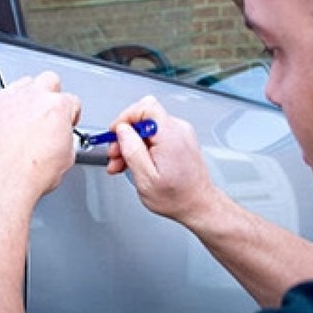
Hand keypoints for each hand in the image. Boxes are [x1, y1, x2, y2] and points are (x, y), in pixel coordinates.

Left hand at [0, 72, 80, 206]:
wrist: (6, 180)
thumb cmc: (33, 172)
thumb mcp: (67, 156)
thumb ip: (66, 137)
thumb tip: (61, 138)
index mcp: (58, 107)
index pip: (72, 101)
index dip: (71, 113)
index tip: (66, 122)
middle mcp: (35, 96)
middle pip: (49, 80)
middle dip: (51, 94)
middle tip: (48, 112)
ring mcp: (11, 98)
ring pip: (24, 84)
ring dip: (28, 97)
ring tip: (27, 117)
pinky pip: (3, 97)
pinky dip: (8, 106)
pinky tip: (9, 122)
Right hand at [107, 96, 215, 223]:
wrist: (198, 205)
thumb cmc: (176, 197)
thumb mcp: (145, 178)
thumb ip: (132, 150)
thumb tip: (122, 130)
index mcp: (170, 136)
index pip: (146, 107)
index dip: (126, 117)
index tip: (115, 133)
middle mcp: (178, 130)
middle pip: (144, 117)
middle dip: (125, 135)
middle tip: (115, 154)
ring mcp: (181, 134)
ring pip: (148, 128)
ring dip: (131, 143)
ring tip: (122, 163)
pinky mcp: (180, 140)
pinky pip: (156, 135)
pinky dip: (143, 146)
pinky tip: (135, 162)